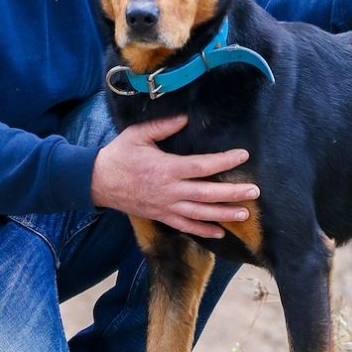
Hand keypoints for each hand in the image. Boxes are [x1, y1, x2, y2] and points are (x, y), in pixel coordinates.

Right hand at [91, 114, 258, 239]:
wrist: (97, 182)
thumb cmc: (119, 155)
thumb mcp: (139, 135)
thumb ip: (164, 126)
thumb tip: (186, 118)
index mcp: (167, 168)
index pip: (203, 167)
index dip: (225, 162)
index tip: (243, 156)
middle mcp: (170, 191)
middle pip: (207, 195)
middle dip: (233, 194)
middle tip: (254, 192)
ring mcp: (166, 207)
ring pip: (200, 214)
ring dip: (224, 214)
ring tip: (244, 213)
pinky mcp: (161, 217)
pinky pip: (185, 227)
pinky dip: (203, 232)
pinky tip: (219, 232)